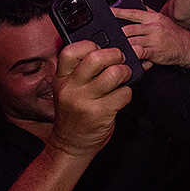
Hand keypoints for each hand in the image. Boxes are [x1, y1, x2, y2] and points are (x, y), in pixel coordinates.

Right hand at [48, 40, 133, 158]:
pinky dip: (127, 93)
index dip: (90, 44)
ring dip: (125, 73)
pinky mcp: (100, 113)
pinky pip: (124, 93)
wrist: (70, 145)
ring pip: (114, 73)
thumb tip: (114, 48)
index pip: (71, 51)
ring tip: (123, 78)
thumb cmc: (75, 113)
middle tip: (120, 60)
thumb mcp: (69, 90)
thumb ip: (82, 70)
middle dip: (115, 55)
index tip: (100, 49)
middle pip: (96, 58)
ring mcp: (85, 101)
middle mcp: (70, 88)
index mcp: (61, 79)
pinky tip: (120, 97)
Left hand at [112, 8, 189, 68]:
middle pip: (129, 29)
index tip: (108, 11)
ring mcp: (154, 40)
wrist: (188, 46)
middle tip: (110, 39)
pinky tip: (128, 58)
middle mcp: (153, 27)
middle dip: (118, 35)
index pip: (133, 13)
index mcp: (153, 18)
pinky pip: (139, 54)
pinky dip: (132, 56)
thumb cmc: (174, 34)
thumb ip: (149, 14)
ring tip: (116, 50)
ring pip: (132, 42)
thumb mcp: (162, 20)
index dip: (119, 12)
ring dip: (123, 47)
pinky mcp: (155, 52)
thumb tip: (137, 5)